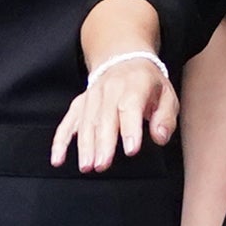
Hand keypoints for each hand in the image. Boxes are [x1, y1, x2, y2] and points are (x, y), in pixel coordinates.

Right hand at [50, 49, 177, 174]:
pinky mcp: (79, 105)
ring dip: (84, 145)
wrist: (124, 60)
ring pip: (86, 123)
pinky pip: (67, 123)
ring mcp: (91, 97)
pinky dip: (60, 141)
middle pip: (105, 118)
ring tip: (87, 166)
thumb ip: (165, 118)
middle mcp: (110, 89)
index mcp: (134, 85)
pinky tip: (58, 159)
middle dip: (103, 143)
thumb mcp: (168, 95)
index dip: (130, 129)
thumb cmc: (148, 83)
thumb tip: (159, 137)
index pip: (130, 107)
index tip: (131, 150)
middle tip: (103, 165)